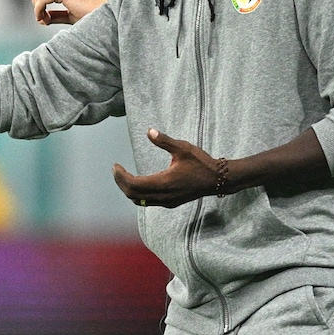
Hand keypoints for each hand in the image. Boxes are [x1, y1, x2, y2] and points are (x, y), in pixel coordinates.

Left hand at [20, 0, 106, 25]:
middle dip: (35, 0)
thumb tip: (43, 18)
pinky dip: (39, 10)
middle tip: (41, 17)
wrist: (104, 16)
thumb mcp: (70, 15)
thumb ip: (57, 15)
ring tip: (44, 20)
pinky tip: (43, 19)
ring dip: (37, 7)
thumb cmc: (91, 17)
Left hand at [112, 128, 229, 207]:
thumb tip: (149, 131)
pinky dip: (139, 194)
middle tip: (116, 170)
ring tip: (123, 176)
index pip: (134, 185)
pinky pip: (148, 202)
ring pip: (140, 201)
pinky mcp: (171, 203)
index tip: (116, 166)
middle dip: (121, 183)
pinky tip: (138, 183)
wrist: (217, 180)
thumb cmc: (201, 162)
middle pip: (133, 195)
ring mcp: (167, 202)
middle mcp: (164, 196)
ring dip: (129, 190)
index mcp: (164, 182)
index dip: (121, 177)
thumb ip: (164, 141)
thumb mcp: (183, 148)